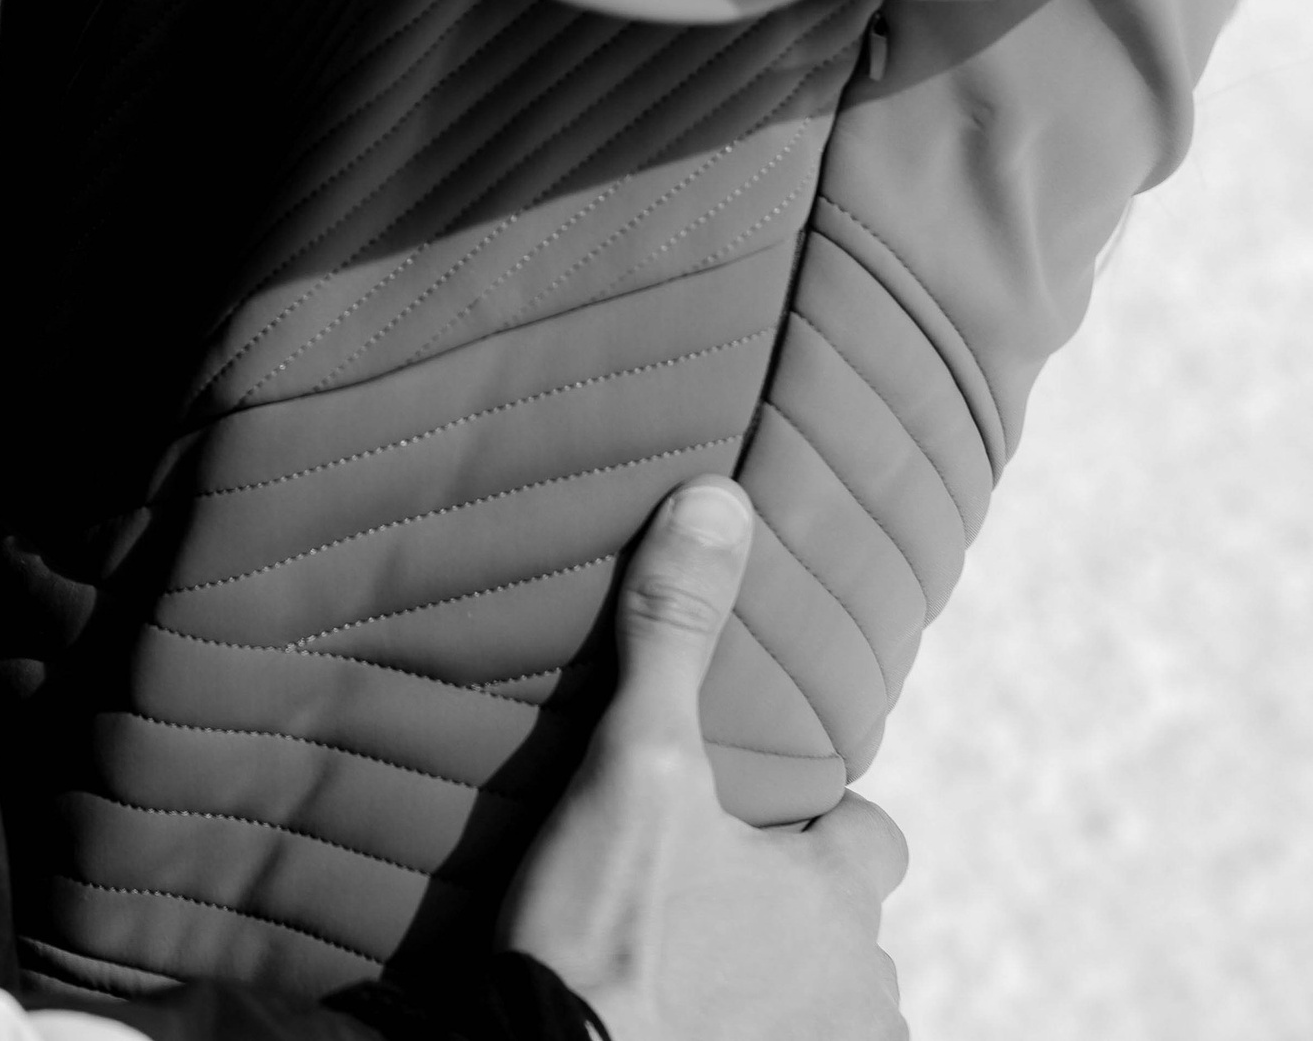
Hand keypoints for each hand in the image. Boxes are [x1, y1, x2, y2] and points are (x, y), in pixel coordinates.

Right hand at [503, 481, 906, 1040]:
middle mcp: (860, 997)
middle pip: (851, 935)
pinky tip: (684, 1026)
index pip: (875, 838)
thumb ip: (675, 634)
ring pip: (826, 1015)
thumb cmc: (610, 936)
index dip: (821, 821)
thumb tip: (720, 498)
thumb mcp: (634, 764)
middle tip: (701, 895)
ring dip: (776, 996)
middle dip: (794, 916)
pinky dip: (747, 1037)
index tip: (752, 816)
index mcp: (837, 902)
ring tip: (685, 971)